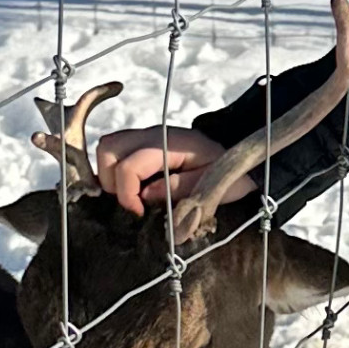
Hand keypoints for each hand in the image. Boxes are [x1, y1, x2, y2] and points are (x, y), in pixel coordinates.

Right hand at [93, 123, 248, 219]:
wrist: (240, 155)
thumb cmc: (229, 172)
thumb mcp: (212, 186)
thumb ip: (179, 189)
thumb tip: (145, 195)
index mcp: (169, 145)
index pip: (129, 166)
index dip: (127, 195)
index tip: (139, 213)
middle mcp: (152, 135)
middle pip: (108, 148)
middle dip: (110, 180)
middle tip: (131, 201)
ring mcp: (146, 135)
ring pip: (108, 147)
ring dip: (110, 173)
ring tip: (129, 194)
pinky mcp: (144, 142)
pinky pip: (117, 150)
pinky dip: (115, 169)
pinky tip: (132, 187)